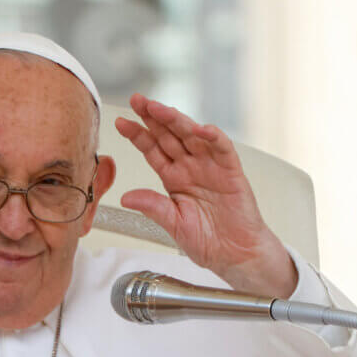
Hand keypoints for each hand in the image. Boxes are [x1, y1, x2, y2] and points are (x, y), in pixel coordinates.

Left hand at [115, 94, 297, 298]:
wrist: (235, 256)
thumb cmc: (208, 242)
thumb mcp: (173, 224)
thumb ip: (153, 207)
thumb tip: (126, 196)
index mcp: (174, 178)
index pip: (152, 150)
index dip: (137, 134)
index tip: (121, 122)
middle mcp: (190, 167)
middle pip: (169, 135)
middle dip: (153, 117)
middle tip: (138, 101)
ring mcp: (210, 167)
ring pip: (192, 136)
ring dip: (177, 120)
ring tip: (159, 109)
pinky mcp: (231, 172)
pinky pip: (222, 149)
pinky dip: (213, 137)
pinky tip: (200, 129)